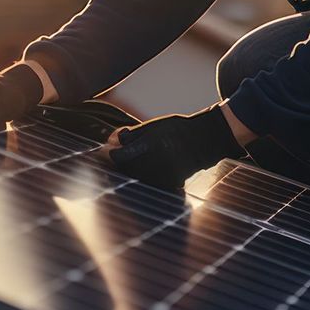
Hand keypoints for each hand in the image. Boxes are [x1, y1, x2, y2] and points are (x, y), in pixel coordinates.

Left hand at [106, 105, 244, 189]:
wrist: (204, 141)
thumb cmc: (176, 129)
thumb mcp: (152, 126)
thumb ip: (130, 135)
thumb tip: (109, 141)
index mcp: (150, 145)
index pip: (118, 157)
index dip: (107, 155)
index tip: (104, 152)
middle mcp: (156, 163)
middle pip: (124, 169)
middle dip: (116, 163)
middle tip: (111, 156)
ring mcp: (163, 176)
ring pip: (135, 177)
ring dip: (128, 170)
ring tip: (130, 160)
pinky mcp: (169, 184)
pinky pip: (148, 182)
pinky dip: (142, 176)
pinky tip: (145, 167)